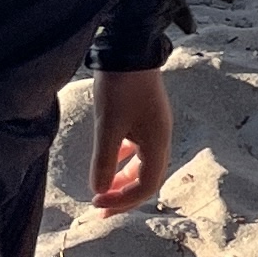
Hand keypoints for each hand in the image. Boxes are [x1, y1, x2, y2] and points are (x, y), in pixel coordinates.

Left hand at [91, 65, 173, 212]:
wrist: (130, 49)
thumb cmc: (120, 87)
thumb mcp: (108, 125)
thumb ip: (104, 160)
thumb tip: (99, 190)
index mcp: (157, 142)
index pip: (147, 185)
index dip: (124, 200)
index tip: (97, 202)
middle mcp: (160, 138)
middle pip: (148, 178)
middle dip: (124, 196)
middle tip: (100, 207)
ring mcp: (154, 127)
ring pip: (143, 164)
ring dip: (124, 180)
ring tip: (103, 189)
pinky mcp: (145, 118)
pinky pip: (138, 149)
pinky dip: (124, 160)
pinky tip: (110, 160)